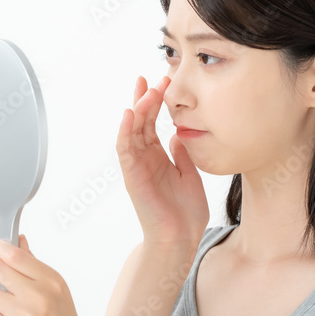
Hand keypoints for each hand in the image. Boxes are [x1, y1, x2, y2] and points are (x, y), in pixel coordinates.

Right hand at [116, 75, 209, 243]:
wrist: (180, 239)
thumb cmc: (185, 212)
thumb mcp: (189, 174)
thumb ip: (182, 154)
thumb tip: (179, 134)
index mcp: (158, 157)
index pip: (152, 123)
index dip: (156, 102)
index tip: (162, 81)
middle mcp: (144, 159)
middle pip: (140, 122)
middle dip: (144, 98)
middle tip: (149, 77)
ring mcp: (137, 166)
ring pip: (132, 131)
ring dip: (137, 109)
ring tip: (144, 89)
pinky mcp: (132, 176)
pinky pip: (125, 150)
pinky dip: (125, 131)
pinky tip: (130, 114)